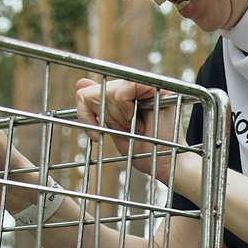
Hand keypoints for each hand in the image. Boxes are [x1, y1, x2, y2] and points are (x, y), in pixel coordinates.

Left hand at [73, 77, 193, 192]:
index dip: (87, 114)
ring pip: (110, 90)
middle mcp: (135, 87)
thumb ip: (99, 109)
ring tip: (136, 127)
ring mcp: (147, 86)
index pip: (90, 92)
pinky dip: (125, 108)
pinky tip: (136, 120)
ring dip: (118, 116)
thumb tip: (80, 82)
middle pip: (98, 90)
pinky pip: (125, 87)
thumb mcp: (114, 130)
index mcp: (124, 97)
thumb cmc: (146, 154)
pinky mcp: (157, 87)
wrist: (167, 165)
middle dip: (107, 117)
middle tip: (126, 130)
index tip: (96, 136)